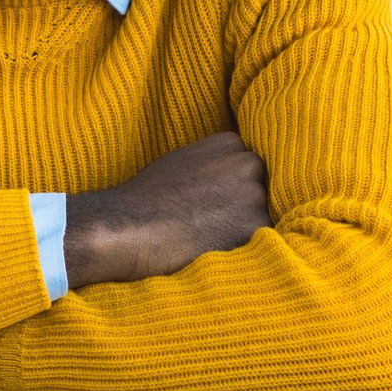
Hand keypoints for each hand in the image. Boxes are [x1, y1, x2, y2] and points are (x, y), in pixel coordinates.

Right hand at [64, 132, 270, 287]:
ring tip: (208, 235)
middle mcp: (247, 163)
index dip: (231, 187)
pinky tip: (214, 247)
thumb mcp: (183, 162)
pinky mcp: (255, 227)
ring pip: (261, 214)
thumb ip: (214, 163)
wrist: (130, 227)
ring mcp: (253, 194)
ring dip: (243, 226)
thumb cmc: (147, 198)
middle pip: (260, 187)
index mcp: (229, 142)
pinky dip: (243, 247)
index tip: (214, 200)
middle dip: (242, 204)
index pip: (247, 165)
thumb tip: (230, 178)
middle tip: (211, 221)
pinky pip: (261, 239)